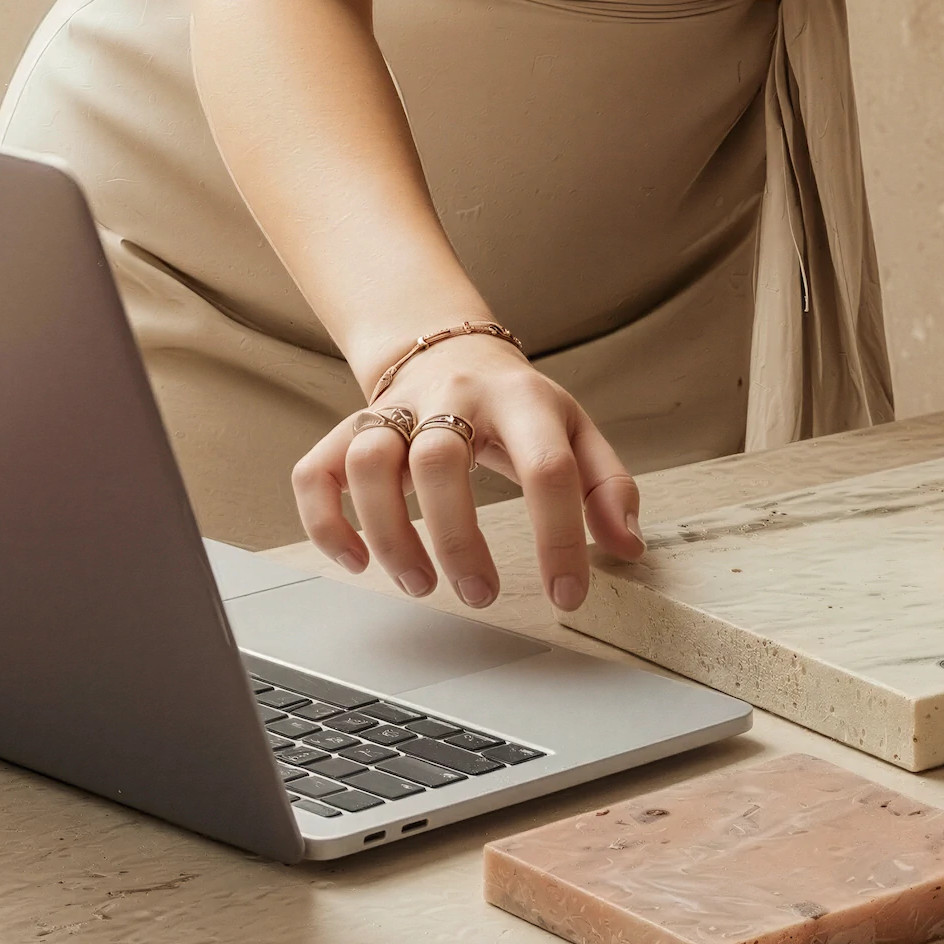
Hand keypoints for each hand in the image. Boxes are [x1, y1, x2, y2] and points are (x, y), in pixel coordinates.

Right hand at [292, 337, 643, 609]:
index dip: (560, 537)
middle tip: (480, 594)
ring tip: (419, 583)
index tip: (567, 595)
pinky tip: (356, 561)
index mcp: (521, 400)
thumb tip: (628, 547)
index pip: (546, 468)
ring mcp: (395, 411)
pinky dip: (326, 522)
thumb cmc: (519, 405)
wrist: (453, 348)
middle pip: (439, 460)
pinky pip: (315, 472)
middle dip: (458, 539)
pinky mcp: (350, 428)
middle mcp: (452, 397)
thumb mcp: (577, 430)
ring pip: (369, 461)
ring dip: (389, 532)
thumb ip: (608, 485)